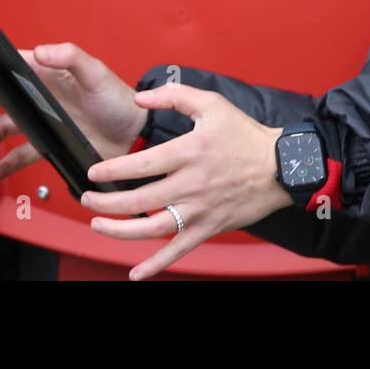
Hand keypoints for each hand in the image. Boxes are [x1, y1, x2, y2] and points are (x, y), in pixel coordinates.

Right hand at [0, 42, 144, 181]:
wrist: (136, 137)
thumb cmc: (121, 101)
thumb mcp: (96, 74)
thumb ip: (70, 57)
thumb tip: (41, 50)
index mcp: (53, 73)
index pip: (15, 66)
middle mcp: (45, 97)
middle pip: (3, 100)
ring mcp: (47, 121)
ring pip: (7, 127)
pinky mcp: (51, 143)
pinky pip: (21, 153)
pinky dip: (5, 162)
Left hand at [79, 82, 297, 280]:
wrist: (282, 165)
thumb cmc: (246, 135)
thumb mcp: (212, 104)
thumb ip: (175, 95)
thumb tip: (140, 98)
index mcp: (190, 152)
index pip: (142, 164)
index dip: (112, 170)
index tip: (93, 173)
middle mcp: (192, 184)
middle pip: (139, 200)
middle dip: (105, 202)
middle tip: (87, 199)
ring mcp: (200, 209)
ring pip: (152, 229)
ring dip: (119, 231)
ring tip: (98, 226)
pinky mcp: (209, 227)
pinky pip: (178, 250)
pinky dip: (156, 265)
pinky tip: (136, 273)